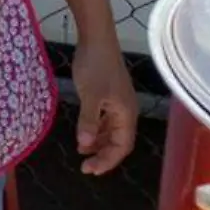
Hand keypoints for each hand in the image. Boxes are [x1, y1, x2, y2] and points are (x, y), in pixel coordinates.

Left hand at [72, 37, 138, 175]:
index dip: (108, 160)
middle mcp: (126, 111)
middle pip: (118, 141)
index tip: (90, 170)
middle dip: (103, 155)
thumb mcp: (90, 95)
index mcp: (126, 113)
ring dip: (98, 143)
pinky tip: (84, 134)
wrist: (97, 38)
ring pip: (111, 131)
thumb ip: (89, 120)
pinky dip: (95, 129)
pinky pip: (105, 120)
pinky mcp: (108, 95)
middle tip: (84, 166)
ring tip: (82, 151)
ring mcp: (117, 103)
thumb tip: (85, 144)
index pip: (121, 146)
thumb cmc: (95, 66)